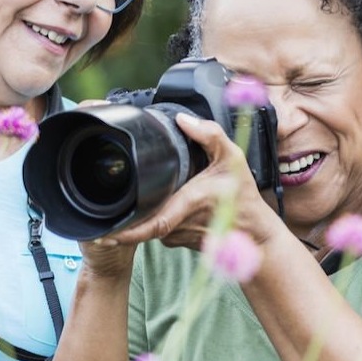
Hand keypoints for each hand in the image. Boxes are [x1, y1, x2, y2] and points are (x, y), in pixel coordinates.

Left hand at [105, 113, 291, 251]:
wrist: (255, 234)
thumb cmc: (243, 199)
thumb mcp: (233, 158)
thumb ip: (210, 135)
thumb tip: (183, 119)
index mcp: (187, 204)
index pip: (150, 224)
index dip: (127, 232)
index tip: (106, 233)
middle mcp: (178, 225)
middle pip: (142, 219)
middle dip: (125, 212)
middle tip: (108, 201)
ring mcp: (177, 236)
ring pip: (150, 220)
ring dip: (143, 209)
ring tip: (140, 191)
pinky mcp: (178, 241)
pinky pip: (159, 226)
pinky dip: (157, 213)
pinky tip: (163, 200)